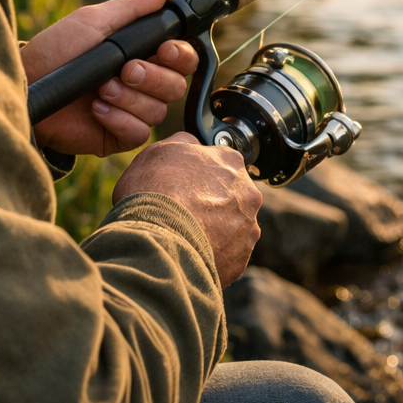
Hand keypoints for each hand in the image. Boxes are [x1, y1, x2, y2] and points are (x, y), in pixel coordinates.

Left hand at [21, 0, 197, 156]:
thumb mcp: (93, 20)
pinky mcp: (119, 135)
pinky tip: (97, 109)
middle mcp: (143, 82)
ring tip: (101, 89)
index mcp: (142, 52)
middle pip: (177, 85)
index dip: (181, 55)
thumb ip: (132, 8)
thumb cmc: (56, 50)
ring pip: (159, 110)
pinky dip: (120, 119)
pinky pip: (140, 132)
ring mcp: (132, 110)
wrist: (27, 87)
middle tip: (125, 70)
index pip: (183, 58)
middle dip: (153, 76)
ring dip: (130, 98)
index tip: (165, 49)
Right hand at [113, 132, 261, 285]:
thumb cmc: (154, 191)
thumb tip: (192, 144)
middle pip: (230, 195)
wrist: (157, 240)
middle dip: (211, 202)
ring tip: (184, 235)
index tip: (184, 184)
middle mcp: (247, 193)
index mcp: (230, 161)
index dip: (199, 173)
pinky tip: (190, 252)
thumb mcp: (160, 149)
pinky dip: (212, 254)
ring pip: (232, 226)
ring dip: (214, 229)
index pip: (220, 162)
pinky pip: (227, 255)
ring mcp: (247, 228)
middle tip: (183, 211)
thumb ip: (184, 142)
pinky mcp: (240, 260)